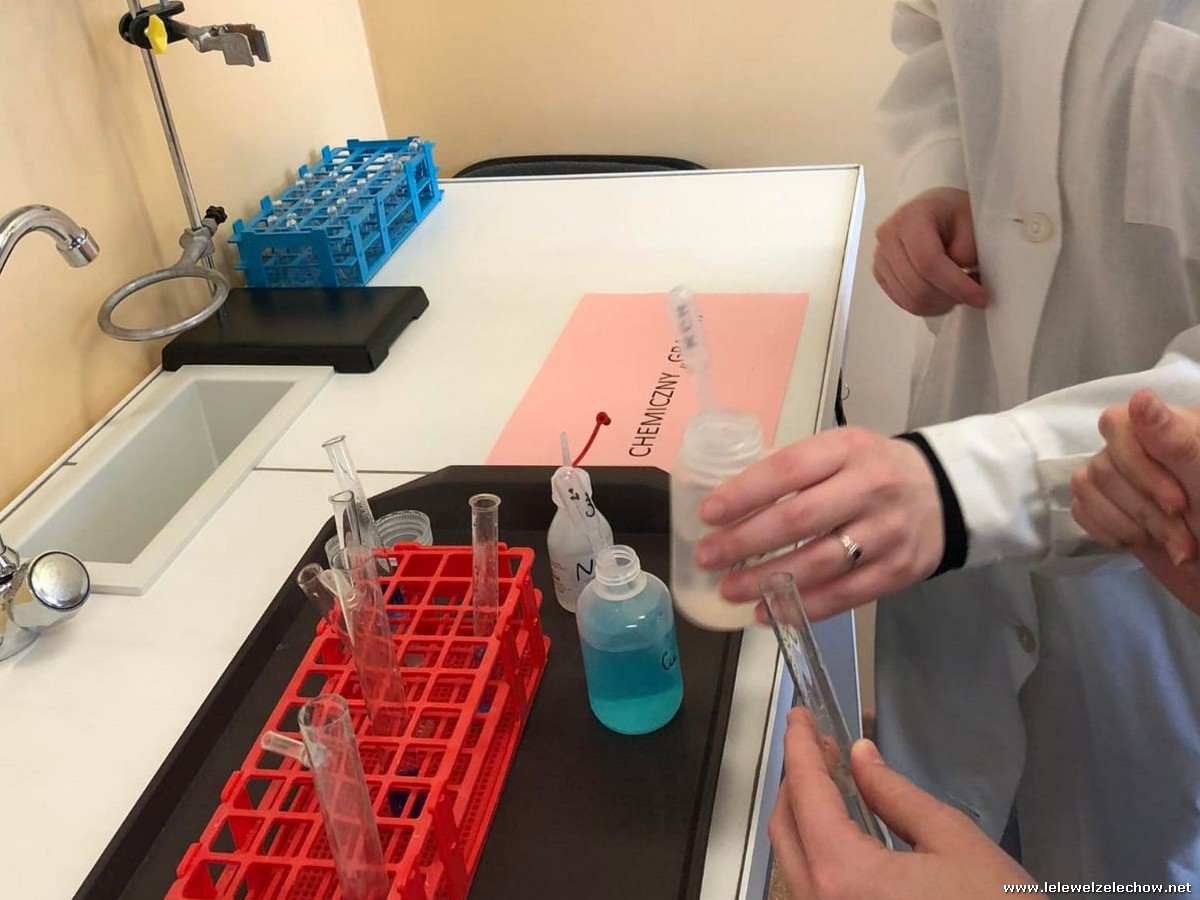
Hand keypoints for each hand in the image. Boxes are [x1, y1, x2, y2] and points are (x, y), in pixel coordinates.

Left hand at [695, 429, 942, 620]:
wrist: (945, 493)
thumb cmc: (873, 469)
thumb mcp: (839, 451)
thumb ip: (795, 471)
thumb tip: (730, 504)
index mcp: (847, 450)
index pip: (788, 470)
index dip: (744, 493)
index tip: (708, 513)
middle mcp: (869, 489)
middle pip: (798, 520)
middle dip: (745, 542)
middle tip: (708, 556)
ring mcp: (886, 533)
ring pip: (818, 563)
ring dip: (767, 581)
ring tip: (729, 590)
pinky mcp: (897, 571)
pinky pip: (844, 595)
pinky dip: (802, 607)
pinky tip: (768, 611)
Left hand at [770, 709, 1041, 899]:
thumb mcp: (953, 842)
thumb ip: (896, 795)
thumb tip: (863, 759)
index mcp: (843, 874)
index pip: (806, 793)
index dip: (799, 746)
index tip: (800, 718)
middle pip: (787, 825)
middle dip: (798, 779)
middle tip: (819, 745)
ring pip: (793, 859)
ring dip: (804, 814)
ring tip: (830, 780)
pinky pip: (811, 886)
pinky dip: (816, 849)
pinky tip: (839, 829)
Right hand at [874, 188, 987, 315]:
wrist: (939, 211)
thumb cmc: (957, 214)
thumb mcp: (973, 223)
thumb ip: (966, 250)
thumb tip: (959, 280)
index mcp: (912, 216)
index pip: (928, 261)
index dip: (955, 284)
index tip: (980, 298)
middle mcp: (888, 235)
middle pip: (916, 285)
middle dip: (949, 297)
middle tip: (974, 296)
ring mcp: (880, 256)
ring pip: (910, 299)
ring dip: (940, 304)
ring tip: (959, 293)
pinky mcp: (880, 273)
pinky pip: (903, 302)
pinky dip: (928, 307)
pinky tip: (943, 295)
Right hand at [1072, 389, 1199, 611]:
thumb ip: (1177, 442)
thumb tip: (1140, 398)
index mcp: (1172, 428)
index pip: (1118, 424)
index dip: (1138, 467)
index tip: (1178, 505)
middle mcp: (1142, 446)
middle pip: (1103, 464)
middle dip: (1144, 510)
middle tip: (1183, 539)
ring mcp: (1123, 476)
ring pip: (1087, 486)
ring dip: (1130, 524)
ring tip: (1172, 546)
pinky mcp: (1109, 505)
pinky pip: (1080, 508)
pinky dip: (1108, 530)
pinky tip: (1140, 542)